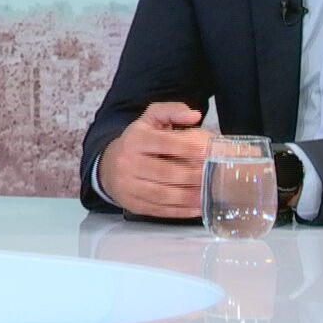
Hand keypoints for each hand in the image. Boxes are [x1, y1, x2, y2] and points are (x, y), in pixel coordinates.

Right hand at [98, 102, 214, 217]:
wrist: (108, 167)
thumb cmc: (138, 142)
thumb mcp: (150, 119)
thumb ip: (172, 111)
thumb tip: (194, 115)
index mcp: (135, 139)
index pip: (165, 143)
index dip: (189, 147)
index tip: (208, 152)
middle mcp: (128, 163)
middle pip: (165, 172)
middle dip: (193, 175)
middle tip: (213, 176)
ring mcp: (129, 186)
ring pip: (163, 194)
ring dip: (189, 197)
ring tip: (209, 194)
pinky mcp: (133, 204)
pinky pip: (160, 210)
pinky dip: (181, 211)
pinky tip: (198, 208)